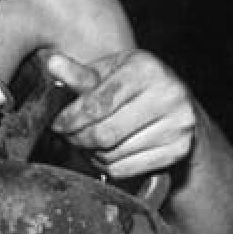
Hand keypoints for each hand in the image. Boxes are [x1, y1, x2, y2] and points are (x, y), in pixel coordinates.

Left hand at [40, 48, 198, 180]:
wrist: (178, 105)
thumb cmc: (134, 86)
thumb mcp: (109, 73)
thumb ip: (80, 74)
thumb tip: (52, 64)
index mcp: (146, 69)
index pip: (96, 105)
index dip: (70, 119)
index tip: (58, 125)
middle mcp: (168, 94)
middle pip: (104, 133)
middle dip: (78, 138)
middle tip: (70, 136)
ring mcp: (178, 124)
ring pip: (113, 154)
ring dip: (92, 153)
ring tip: (89, 142)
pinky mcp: (179, 149)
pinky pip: (126, 168)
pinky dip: (108, 166)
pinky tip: (106, 154)